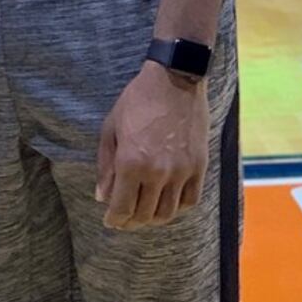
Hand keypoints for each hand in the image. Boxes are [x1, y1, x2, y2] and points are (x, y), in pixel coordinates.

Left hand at [95, 64, 208, 229]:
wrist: (174, 79)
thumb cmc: (137, 101)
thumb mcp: (111, 130)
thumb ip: (106, 167)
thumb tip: (102, 197)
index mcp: (131, 163)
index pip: (122, 208)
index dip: (115, 220)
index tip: (110, 221)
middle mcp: (157, 172)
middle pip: (144, 215)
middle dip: (130, 222)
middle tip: (125, 219)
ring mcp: (181, 171)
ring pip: (167, 213)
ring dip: (153, 218)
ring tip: (145, 213)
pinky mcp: (198, 166)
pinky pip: (190, 200)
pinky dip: (177, 208)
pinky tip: (168, 202)